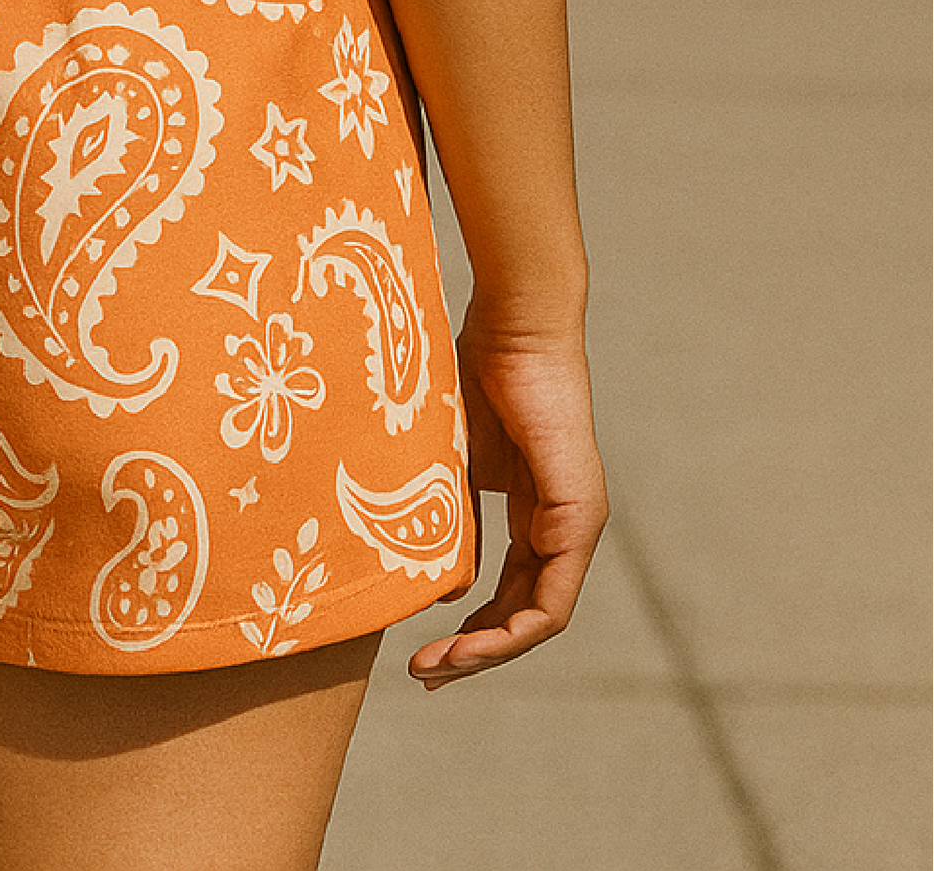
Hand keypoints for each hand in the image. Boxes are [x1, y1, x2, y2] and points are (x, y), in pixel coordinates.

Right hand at [409, 308, 606, 688]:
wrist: (511, 323)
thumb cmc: (472, 371)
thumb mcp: (447, 459)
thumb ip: (446, 511)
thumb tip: (427, 574)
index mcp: (531, 513)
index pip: (508, 593)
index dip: (468, 630)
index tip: (420, 651)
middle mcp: (559, 527)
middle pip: (523, 616)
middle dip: (473, 653)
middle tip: (424, 676)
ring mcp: (575, 523)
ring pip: (539, 617)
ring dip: (489, 651)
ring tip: (440, 667)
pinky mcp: (580, 513)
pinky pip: (554, 597)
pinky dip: (516, 628)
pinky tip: (476, 641)